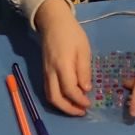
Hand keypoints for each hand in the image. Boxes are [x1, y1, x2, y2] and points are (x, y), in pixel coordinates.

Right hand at [35, 0, 93, 115]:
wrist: (53, 22)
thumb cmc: (71, 34)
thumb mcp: (83, 49)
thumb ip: (84, 70)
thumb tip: (86, 89)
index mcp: (62, 65)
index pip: (69, 90)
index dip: (79, 100)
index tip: (89, 104)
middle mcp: (51, 72)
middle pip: (55, 98)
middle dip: (69, 109)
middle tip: (82, 112)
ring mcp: (45, 73)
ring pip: (50, 96)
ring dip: (62, 106)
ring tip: (76, 109)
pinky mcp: (44, 72)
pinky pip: (48, 90)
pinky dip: (58, 99)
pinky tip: (68, 99)